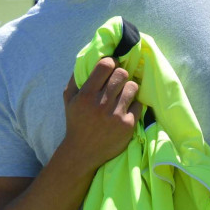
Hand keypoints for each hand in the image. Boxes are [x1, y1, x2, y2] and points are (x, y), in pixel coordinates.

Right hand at [61, 59, 140, 174]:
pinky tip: (125, 109)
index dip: (111, 62)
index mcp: (85, 95)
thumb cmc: (77, 121)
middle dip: (121, 75)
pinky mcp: (127, 125)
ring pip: (133, 86)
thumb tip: (90, 57)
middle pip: (122, 74)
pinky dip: (133, 105)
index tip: (111, 67)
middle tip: (118, 82)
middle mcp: (100, 104)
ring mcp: (115, 115)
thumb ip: (77, 78)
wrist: (82, 152)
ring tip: (123, 95)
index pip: (105, 66)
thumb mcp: (70, 99)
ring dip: (129, 89)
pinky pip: (139, 104)